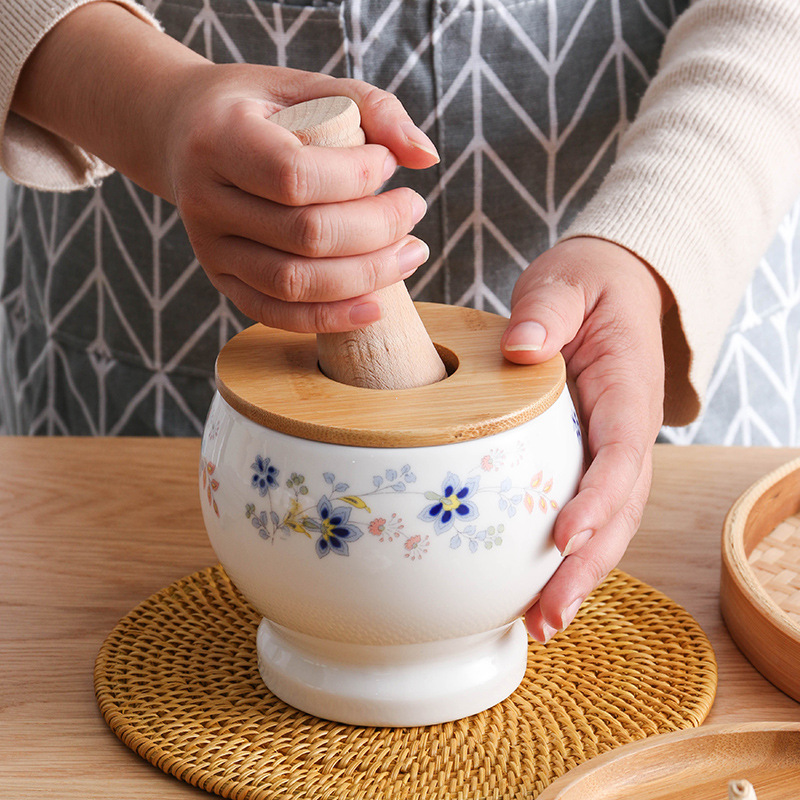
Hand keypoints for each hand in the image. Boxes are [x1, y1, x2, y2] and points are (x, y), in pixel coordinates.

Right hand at [163, 65, 439, 332]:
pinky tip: (375, 307)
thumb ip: (374, 109)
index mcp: (219, 138)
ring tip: (410, 254)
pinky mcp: (221, 279)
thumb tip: (427, 158)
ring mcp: (210, 247)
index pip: (295, 175)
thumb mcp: (311, 88)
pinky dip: (329, 318)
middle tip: (414, 209)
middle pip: (304, 235)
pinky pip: (275, 314)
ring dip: (366, 277)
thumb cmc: (262, 109)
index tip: (389, 162)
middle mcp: (205, 199)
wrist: (186, 134)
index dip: (357, 177)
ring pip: (294, 283)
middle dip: (377, 228)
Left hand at [500, 237, 670, 641]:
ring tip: (539, 625)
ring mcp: (609, 451)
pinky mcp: (586, 460)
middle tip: (546, 616)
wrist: (605, 291)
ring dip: (577, 577)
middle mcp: (626, 430)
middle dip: (587, 566)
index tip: (563, 537)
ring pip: (607, 524)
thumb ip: (548, 311)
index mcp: (627, 388)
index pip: (622, 451)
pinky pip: (584, 512)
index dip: (598, 499)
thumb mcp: (566, 283)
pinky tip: (533, 593)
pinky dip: (566, 557)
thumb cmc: (585, 287)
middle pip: (620, 509)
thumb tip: (522, 348)